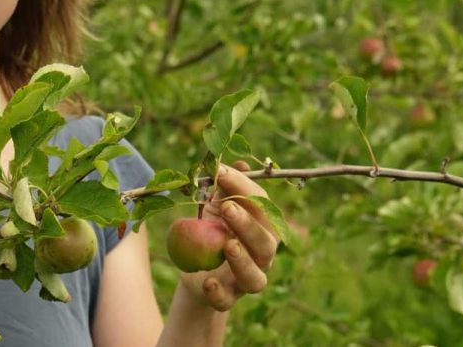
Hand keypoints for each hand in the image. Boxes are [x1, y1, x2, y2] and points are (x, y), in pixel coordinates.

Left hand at [178, 161, 278, 311]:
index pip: (261, 206)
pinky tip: (207, 281)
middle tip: (226, 207)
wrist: (196, 271)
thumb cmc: (210, 230)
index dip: (243, 188)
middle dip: (248, 224)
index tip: (221, 172)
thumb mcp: (212, 205)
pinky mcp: (228, 297)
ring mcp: (246, 279)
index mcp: (261, 228)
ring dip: (243, 260)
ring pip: (256, 278)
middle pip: (266, 243)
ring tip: (227, 245)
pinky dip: (219, 293)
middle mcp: (261, 255)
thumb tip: (230, 161)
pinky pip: (228, 301)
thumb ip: (221, 186)